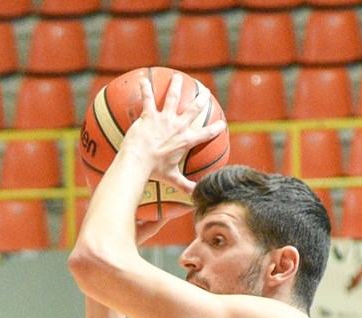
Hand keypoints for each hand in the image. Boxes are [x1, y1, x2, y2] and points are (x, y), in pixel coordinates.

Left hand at [123, 73, 225, 196]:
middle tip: (205, 93)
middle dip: (201, 100)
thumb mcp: (172, 178)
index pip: (205, 134)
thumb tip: (195, 196)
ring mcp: (163, 119)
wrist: (139, 162)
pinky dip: (146, 87)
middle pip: (193, 110)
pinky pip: (148, 98)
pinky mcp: (149, 115)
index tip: (222, 124)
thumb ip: (185, 186)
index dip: (215, 129)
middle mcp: (177, 127)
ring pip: (173, 98)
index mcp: (185, 141)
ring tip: (178, 77)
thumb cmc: (155, 171)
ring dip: (176, 86)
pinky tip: (144, 77)